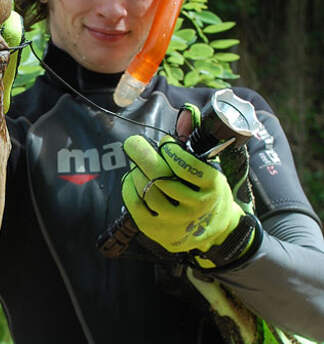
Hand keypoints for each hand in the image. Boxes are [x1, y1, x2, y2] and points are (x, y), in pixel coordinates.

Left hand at [121, 134, 255, 266]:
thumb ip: (194, 137)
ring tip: (137, 164)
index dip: (171, 150)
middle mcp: (196, 206)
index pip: (187, 165)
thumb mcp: (208, 164)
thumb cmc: (205, 188)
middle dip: (143, 155)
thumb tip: (186, 112)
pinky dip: (129, 188)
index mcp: (213, 186)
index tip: (166, 142)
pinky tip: (132, 180)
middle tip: (134, 143)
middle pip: (161, 178)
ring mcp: (177, 222)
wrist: (213, 229)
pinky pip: (136, 205)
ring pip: (147, 191)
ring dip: (136, 172)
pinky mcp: (158, 231)